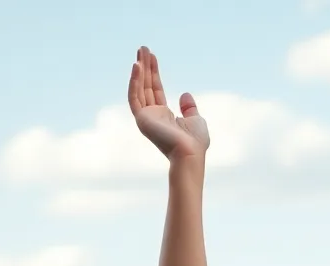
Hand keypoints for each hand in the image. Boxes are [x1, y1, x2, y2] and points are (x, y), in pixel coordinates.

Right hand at [130, 46, 208, 161]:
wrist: (190, 153)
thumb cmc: (195, 142)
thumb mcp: (195, 120)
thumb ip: (189, 107)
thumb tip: (184, 94)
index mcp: (163, 115)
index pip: (155, 89)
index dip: (154, 73)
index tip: (152, 57)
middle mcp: (152, 115)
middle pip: (146, 86)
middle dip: (145, 67)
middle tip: (142, 48)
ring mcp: (146, 117)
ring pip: (139, 88)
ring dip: (139, 70)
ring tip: (140, 52)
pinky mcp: (141, 119)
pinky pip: (134, 96)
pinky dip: (134, 81)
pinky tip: (136, 66)